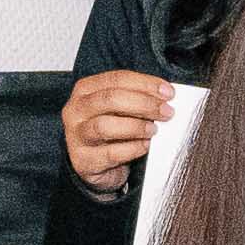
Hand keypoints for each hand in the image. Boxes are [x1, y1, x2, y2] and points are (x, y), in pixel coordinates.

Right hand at [58, 66, 174, 197]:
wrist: (94, 164)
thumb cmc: (110, 132)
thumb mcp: (119, 109)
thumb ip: (137, 99)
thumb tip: (165, 97)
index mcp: (85, 90)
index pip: (116, 79)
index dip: (145, 84)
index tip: (168, 93)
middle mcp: (76, 110)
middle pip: (110, 99)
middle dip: (144, 104)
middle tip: (166, 112)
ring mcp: (76, 136)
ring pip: (105, 126)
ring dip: (136, 127)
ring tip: (153, 130)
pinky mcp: (83, 160)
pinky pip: (110, 154)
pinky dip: (132, 149)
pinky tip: (144, 146)